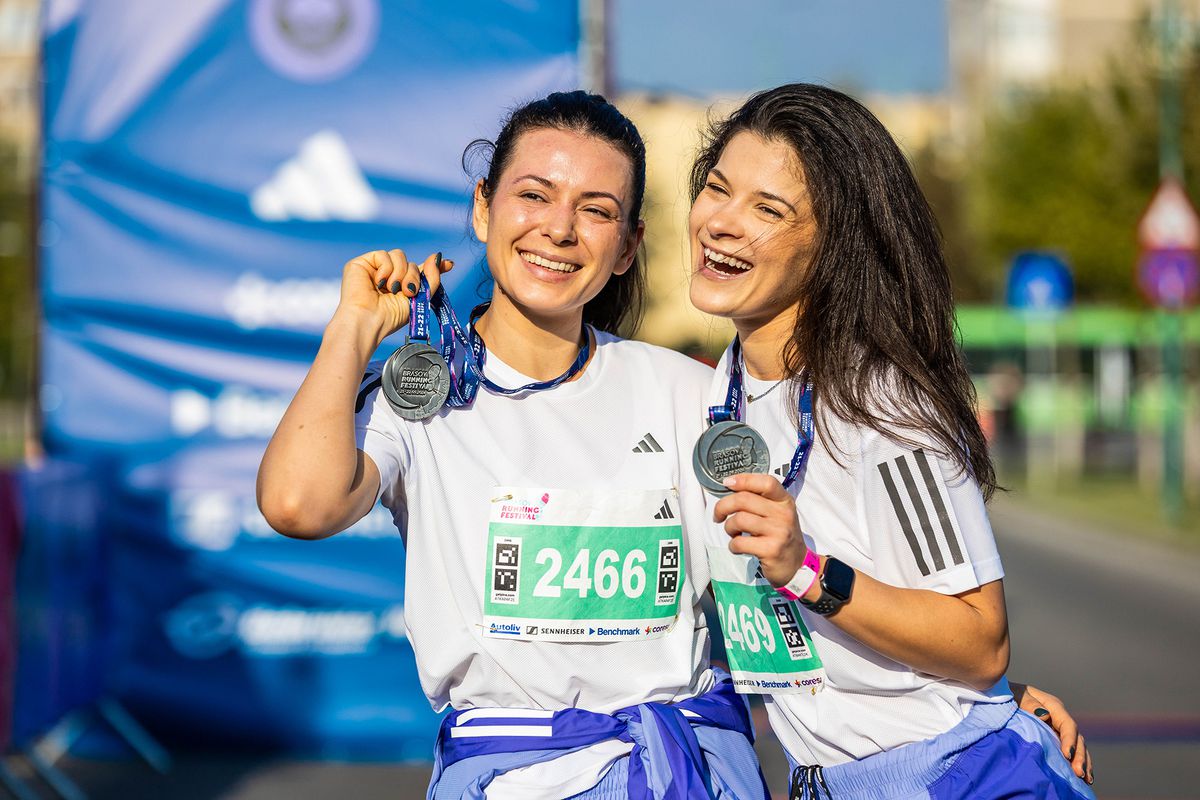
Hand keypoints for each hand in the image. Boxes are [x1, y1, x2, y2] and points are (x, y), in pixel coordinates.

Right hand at [334, 249, 453, 341]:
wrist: (369, 321)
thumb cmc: (390, 316)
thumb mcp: (418, 298)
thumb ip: (431, 278)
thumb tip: (438, 257)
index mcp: (400, 286)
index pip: (419, 270)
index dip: (434, 266)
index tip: (450, 265)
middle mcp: (388, 276)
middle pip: (410, 262)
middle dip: (414, 276)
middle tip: (407, 292)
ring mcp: (374, 269)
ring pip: (398, 255)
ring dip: (400, 273)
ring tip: (392, 289)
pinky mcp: (362, 264)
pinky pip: (383, 255)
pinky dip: (385, 269)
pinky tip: (379, 283)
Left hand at [712, 473, 807, 587]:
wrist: (796, 565)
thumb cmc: (780, 535)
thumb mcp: (777, 513)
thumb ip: (759, 500)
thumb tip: (730, 486)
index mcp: (784, 501)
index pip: (766, 482)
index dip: (744, 479)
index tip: (727, 482)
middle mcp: (783, 514)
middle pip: (744, 500)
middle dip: (723, 506)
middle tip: (719, 515)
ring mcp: (779, 532)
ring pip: (739, 520)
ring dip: (729, 527)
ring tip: (734, 533)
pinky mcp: (771, 550)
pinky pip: (739, 542)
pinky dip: (733, 545)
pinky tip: (738, 547)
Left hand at [1012, 682, 1091, 784]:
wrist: (996, 695)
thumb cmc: (1005, 694)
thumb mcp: (1015, 696)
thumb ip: (1029, 704)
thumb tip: (1046, 715)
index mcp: (1052, 705)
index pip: (1067, 724)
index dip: (1070, 740)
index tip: (1067, 755)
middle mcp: (1058, 717)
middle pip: (1076, 737)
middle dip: (1079, 756)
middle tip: (1079, 774)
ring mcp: (1057, 728)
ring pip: (1077, 746)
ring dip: (1082, 762)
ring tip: (1086, 780)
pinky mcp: (1052, 737)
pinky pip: (1069, 751)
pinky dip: (1076, 762)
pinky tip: (1082, 778)